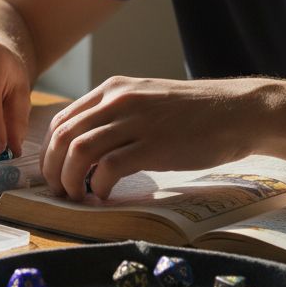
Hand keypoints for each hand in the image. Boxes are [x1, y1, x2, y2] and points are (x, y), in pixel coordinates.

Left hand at [41, 76, 271, 200]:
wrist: (236, 112)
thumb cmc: (193, 113)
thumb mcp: (146, 101)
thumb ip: (115, 115)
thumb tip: (84, 145)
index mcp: (113, 89)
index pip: (62, 119)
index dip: (49, 150)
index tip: (53, 171)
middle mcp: (118, 100)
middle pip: (64, 136)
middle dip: (52, 168)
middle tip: (59, 191)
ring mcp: (135, 122)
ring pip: (78, 151)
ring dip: (70, 180)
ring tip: (77, 196)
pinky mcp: (153, 145)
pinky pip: (108, 168)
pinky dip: (98, 187)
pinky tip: (104, 196)